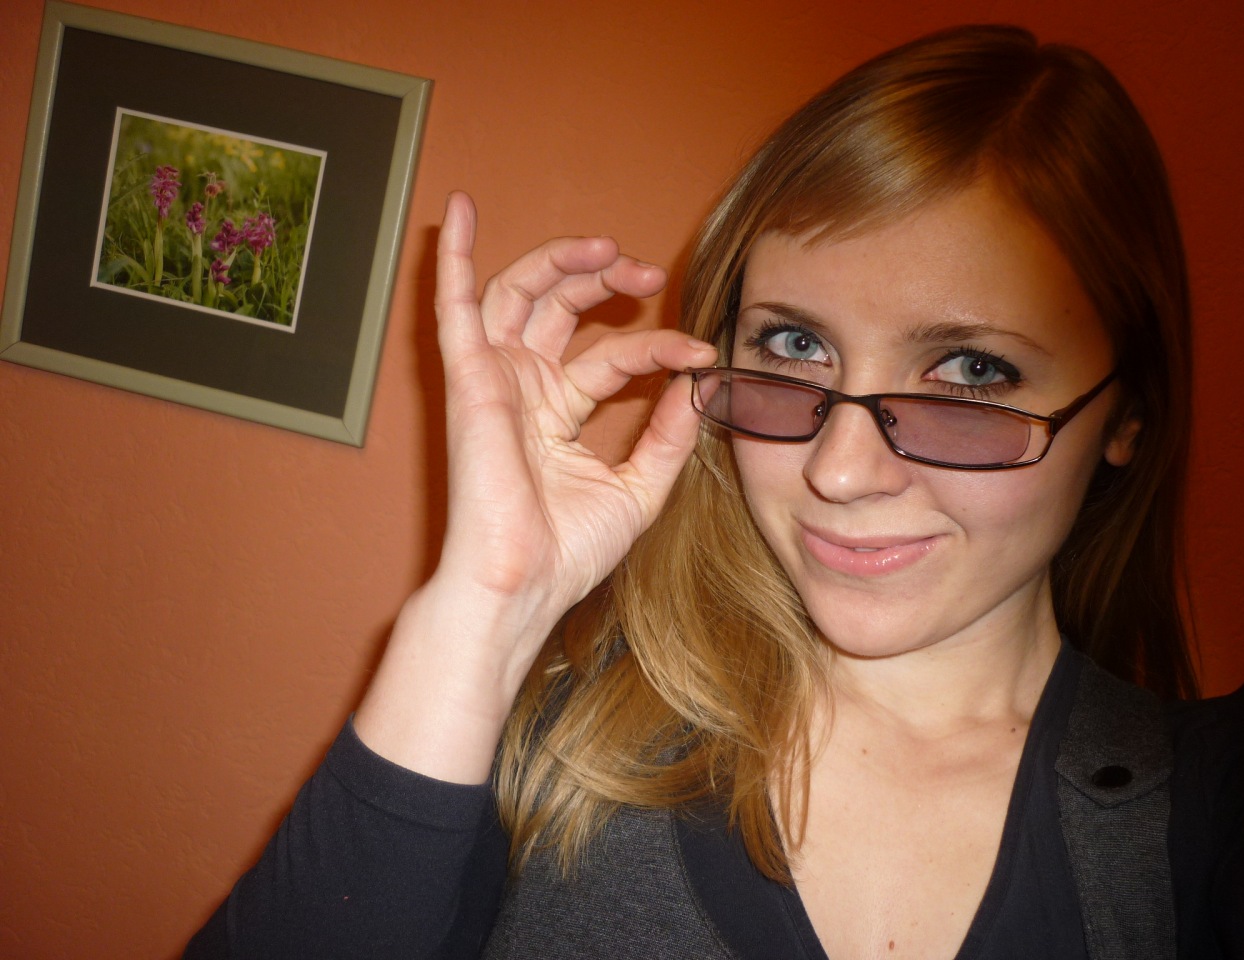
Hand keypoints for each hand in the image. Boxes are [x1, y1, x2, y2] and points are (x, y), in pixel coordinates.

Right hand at [433, 191, 715, 626]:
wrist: (523, 584)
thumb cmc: (567, 550)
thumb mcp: (639, 488)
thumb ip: (667, 435)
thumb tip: (696, 387)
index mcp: (557, 412)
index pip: (610, 356)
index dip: (656, 346)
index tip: (699, 352)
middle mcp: (524, 388)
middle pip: (559, 306)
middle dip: (604, 280)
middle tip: (648, 273)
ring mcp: (494, 379)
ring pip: (519, 293)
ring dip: (558, 260)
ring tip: (604, 248)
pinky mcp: (469, 379)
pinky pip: (453, 307)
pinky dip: (452, 256)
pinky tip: (458, 209)